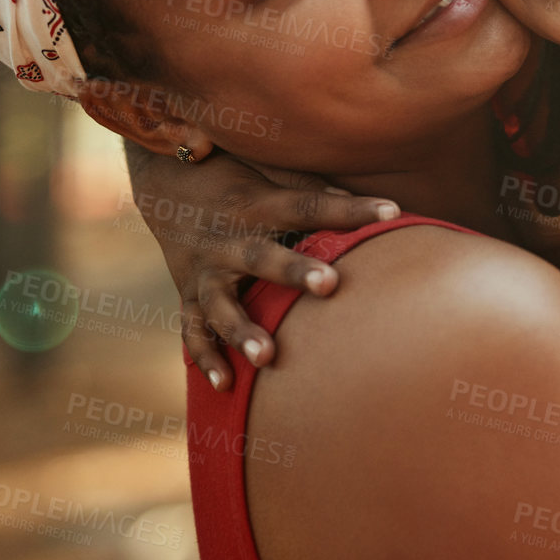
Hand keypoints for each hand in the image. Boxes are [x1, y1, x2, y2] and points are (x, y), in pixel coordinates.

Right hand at [125, 142, 397, 389]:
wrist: (167, 184)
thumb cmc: (239, 180)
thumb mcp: (272, 173)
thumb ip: (316, 188)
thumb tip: (374, 203)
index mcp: (258, 204)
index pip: (310, 205)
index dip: (350, 208)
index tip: (391, 211)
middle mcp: (229, 239)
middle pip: (262, 256)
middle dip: (294, 271)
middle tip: (330, 284)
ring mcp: (205, 271)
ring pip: (220, 305)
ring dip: (242, 330)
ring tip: (268, 356)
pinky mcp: (188, 296)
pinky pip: (193, 331)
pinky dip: (206, 358)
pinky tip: (225, 385)